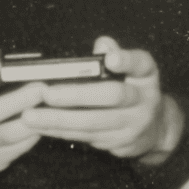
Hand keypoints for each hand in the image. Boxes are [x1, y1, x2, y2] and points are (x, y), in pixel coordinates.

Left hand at [20, 36, 181, 161]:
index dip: (126, 60)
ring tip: (32, 116)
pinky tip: (40, 127)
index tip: (110, 59)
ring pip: (93, 123)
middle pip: (112, 97)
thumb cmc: (135, 88)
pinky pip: (85, 137)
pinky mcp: (117, 144)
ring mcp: (132, 126)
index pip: (141, 64)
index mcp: (147, 76)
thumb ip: (115, 53)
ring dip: (59, 120)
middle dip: (77, 96)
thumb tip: (102, 44)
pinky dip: (61, 132)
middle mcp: (144, 101)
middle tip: (47, 93)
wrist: (156, 129)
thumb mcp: (133, 68)